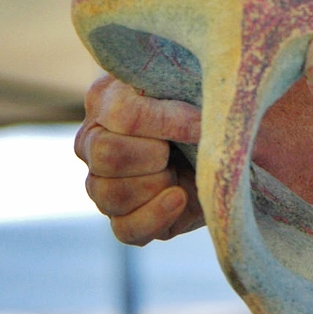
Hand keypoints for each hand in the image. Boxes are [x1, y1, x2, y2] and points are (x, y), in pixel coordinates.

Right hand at [74, 75, 203, 244]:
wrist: (220, 140)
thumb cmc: (204, 101)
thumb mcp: (199, 84)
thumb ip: (195, 84)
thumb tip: (204, 113)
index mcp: (105, 97)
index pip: (123, 114)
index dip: (167, 122)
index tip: (201, 122)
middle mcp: (92, 140)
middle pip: (107, 155)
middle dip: (154, 154)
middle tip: (179, 148)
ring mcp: (100, 183)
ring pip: (110, 193)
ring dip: (156, 183)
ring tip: (179, 169)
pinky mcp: (120, 219)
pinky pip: (125, 229)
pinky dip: (156, 216)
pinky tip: (181, 197)